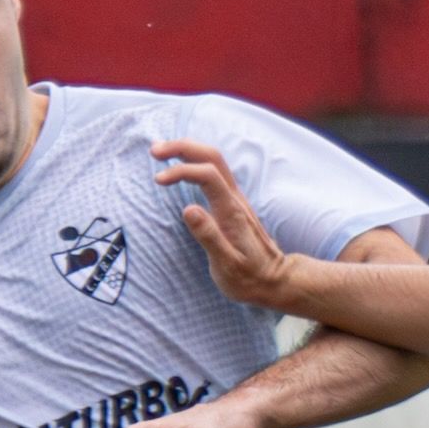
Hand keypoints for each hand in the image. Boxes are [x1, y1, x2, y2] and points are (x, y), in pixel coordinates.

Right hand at [151, 137, 308, 310]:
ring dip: (187, 151)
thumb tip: (188, 209)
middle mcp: (235, 199)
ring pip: (214, 161)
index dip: (181, 170)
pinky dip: (194, 162)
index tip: (158, 180)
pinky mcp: (232, 204)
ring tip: (160, 153)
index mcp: (231, 211)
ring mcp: (235, 200)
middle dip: (182, 147)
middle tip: (154, 151)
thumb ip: (209, 236)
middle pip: (212, 157)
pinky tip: (181, 166)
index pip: (207, 175)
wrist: (274, 280)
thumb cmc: (249, 278)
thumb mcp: (227, 265)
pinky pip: (213, 172)